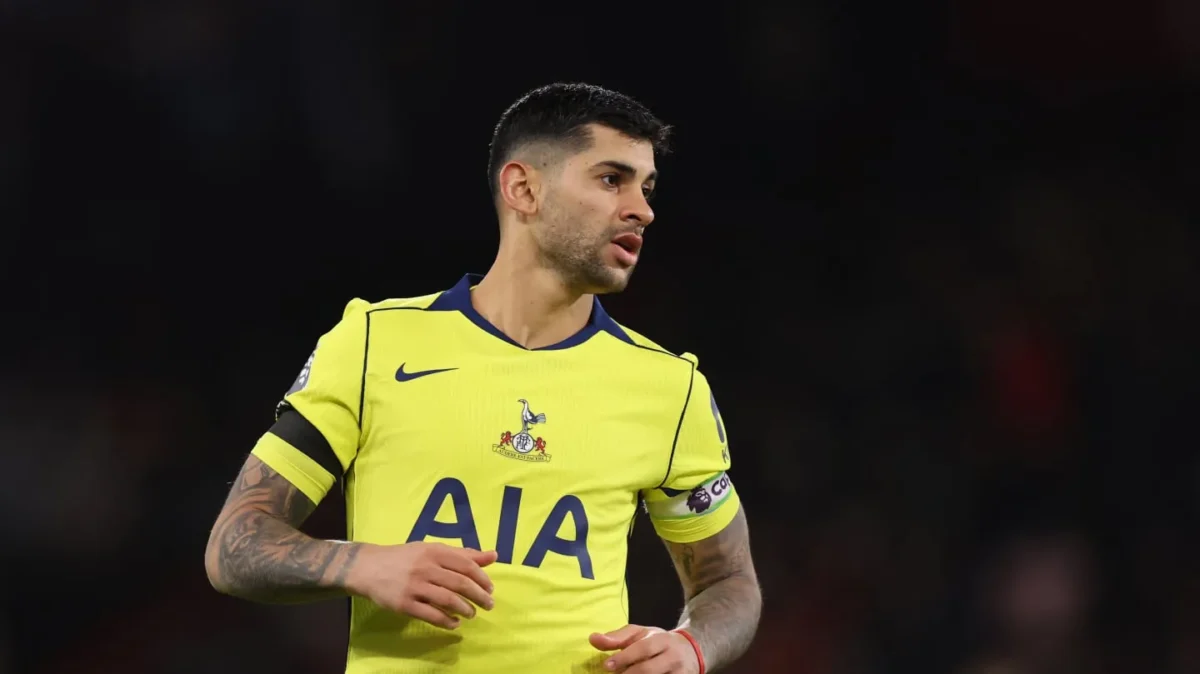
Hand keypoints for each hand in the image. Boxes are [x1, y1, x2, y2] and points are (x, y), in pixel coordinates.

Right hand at [344, 542, 497, 628]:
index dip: (482, 578)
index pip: (466, 565)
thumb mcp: (432, 550)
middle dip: (479, 596)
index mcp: (434, 551)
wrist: (368, 567)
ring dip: (465, 609)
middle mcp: (426, 567)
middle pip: (460, 583)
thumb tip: (493, 555)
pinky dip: (447, 621)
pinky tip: (454, 623)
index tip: (490, 589)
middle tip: (489, 605)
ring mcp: (414, 586)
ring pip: (448, 600)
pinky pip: (431, 615)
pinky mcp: (404, 604)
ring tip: (472, 614)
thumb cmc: (405, 558)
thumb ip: (463, 554)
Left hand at [589, 624, 700, 673]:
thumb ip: (617, 638)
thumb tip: (592, 639)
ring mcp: (680, 673)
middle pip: (649, 669)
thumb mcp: (641, 635)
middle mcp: (673, 657)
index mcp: (662, 640)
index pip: (643, 648)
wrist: (693, 650)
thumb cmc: (659, 642)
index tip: (606, 665)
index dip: (624, 657)